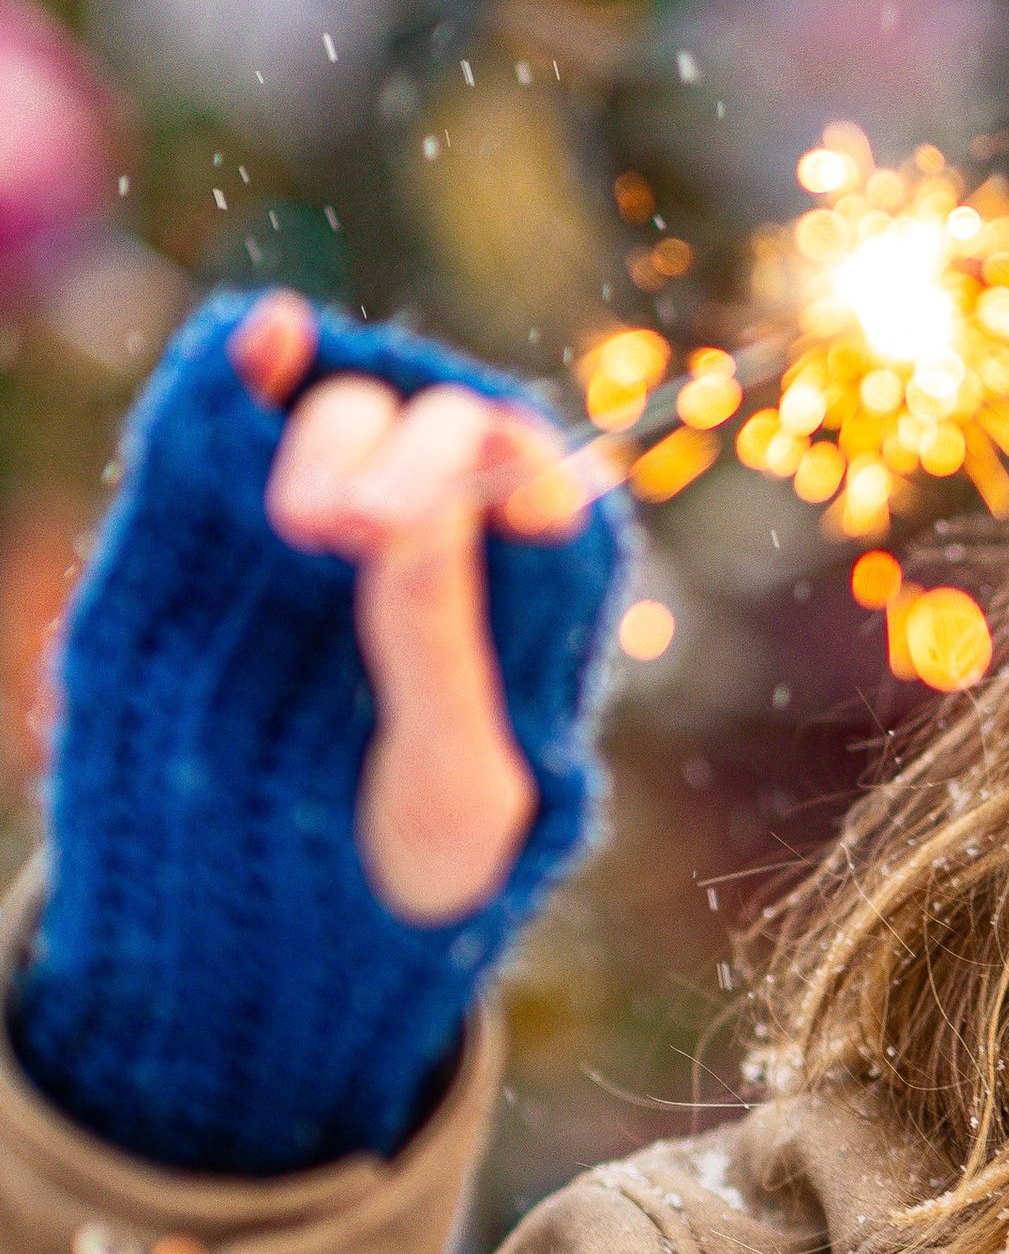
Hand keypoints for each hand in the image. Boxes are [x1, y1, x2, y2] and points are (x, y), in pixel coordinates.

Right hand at [232, 291, 580, 925]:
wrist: (283, 910)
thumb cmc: (415, 853)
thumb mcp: (450, 775)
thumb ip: (437, 641)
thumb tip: (420, 505)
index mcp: (532, 581)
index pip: (531, 473)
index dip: (503, 473)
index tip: (477, 524)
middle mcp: (440, 523)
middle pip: (438, 429)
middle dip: (404, 468)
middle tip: (350, 534)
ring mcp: (333, 508)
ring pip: (347, 411)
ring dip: (327, 438)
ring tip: (303, 526)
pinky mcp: (231, 512)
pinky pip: (245, 415)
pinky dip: (250, 370)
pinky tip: (263, 344)